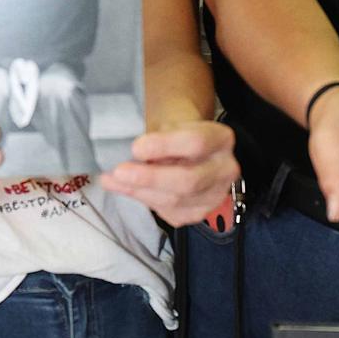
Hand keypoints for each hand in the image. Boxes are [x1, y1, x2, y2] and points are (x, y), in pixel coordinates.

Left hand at [101, 121, 237, 227]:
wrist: (186, 149)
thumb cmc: (176, 133)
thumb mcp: (168, 124)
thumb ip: (155, 138)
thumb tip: (131, 156)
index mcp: (221, 139)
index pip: (196, 143)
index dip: (164, 146)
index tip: (136, 147)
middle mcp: (225, 169)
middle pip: (189, 180)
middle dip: (150, 178)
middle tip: (120, 172)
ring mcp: (214, 195)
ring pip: (175, 201)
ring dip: (139, 191)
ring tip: (113, 179)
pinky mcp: (199, 213)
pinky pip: (168, 212)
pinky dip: (143, 199)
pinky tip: (126, 188)